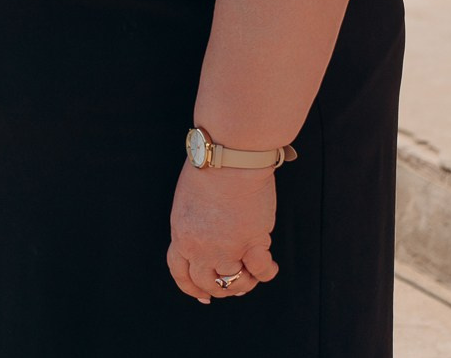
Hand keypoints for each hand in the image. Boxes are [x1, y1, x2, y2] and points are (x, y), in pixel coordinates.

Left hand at [166, 164, 279, 303]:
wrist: (230, 155)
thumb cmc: (211, 167)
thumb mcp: (188, 201)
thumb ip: (194, 224)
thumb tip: (209, 238)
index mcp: (181, 234)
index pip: (180, 273)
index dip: (191, 288)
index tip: (203, 296)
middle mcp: (200, 247)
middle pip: (207, 283)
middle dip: (222, 289)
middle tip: (236, 284)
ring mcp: (225, 248)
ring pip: (234, 283)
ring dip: (245, 283)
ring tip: (253, 272)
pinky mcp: (251, 242)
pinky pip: (260, 271)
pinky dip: (267, 272)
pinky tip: (270, 265)